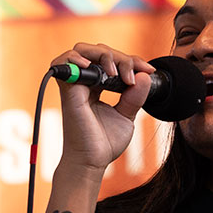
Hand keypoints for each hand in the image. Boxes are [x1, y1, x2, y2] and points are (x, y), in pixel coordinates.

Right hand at [50, 43, 154, 175]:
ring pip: (82, 50)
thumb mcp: (127, 115)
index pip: (112, 61)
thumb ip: (135, 96)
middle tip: (132, 76)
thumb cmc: (104, 143)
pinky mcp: (68, 91)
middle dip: (120, 57)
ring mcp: (75, 85)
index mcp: (97, 86)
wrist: (92, 162)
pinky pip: (63, 62)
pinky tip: (91, 66)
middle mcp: (84, 83)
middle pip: (99, 51)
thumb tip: (145, 75)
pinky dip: (75, 58)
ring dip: (103, 55)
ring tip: (116, 74)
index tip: (149, 71)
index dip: (132, 61)